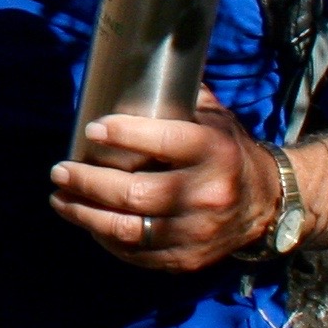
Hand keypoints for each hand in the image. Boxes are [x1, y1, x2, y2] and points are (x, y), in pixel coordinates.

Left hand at [48, 91, 280, 271]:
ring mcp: (198, 232)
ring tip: (60, 199)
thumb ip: (180, 99)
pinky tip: (88, 222)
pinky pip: (137, 254)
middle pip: (136, 193)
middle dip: (88, 182)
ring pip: (129, 230)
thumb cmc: (227, 151)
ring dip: (86, 214)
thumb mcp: (215, 119)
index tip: (91, 129)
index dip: (124, 135)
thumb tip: (133, 69)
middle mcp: (208, 194)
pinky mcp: (188, 259)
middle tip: (59, 171)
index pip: (166, 142)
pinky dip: (106, 240)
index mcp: (216, 152)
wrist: (268, 203)